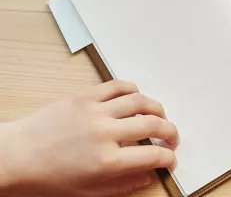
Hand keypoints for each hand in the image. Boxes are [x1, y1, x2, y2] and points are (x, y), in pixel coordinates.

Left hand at [0, 80, 177, 196]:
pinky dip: (134, 89)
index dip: (167, 158)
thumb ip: (120, 186)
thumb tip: (146, 178)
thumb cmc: (44, 177)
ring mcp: (96, 111)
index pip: (151, 156)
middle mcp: (105, 133)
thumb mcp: (84, 192)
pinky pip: (118, 86)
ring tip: (160, 115)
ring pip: (140, 101)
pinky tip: (137, 97)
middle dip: (170, 131)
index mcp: (105, 161)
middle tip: (172, 137)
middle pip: (152, 124)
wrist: (15, 156)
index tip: (170, 159)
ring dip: (157, 108)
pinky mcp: (86, 96)